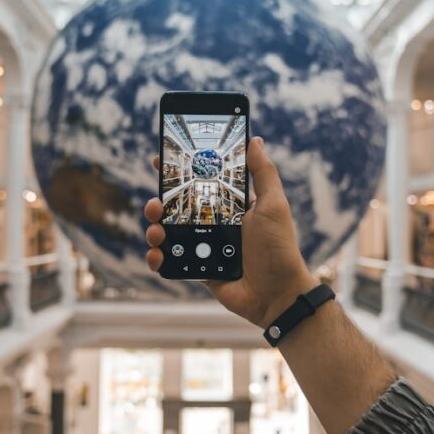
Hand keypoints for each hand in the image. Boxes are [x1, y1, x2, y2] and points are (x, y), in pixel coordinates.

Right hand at [144, 136, 316, 327]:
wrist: (277, 294)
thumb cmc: (279, 248)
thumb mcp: (274, 204)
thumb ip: (263, 172)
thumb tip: (254, 140)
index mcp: (230, 205)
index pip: (200, 181)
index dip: (179, 171)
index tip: (161, 159)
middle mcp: (214, 223)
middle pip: (177, 206)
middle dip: (159, 201)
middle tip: (156, 203)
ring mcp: (204, 246)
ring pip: (169, 232)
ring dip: (154, 229)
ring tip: (156, 231)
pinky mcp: (197, 268)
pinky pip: (171, 260)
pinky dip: (158, 257)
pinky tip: (157, 255)